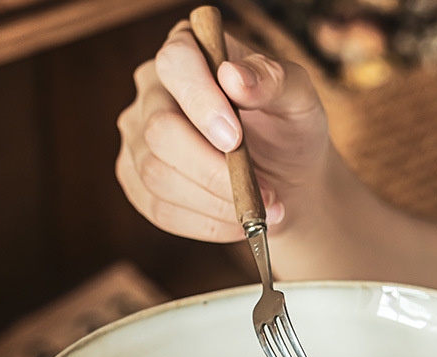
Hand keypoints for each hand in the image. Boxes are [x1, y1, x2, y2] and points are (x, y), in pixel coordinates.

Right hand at [116, 21, 330, 241]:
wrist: (286, 181)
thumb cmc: (288, 131)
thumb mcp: (298, 100)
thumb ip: (274, 80)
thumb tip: (235, 77)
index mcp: (190, 53)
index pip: (175, 62)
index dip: (200, 101)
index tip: (234, 139)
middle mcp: (154, 91)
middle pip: (160, 131)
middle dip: (214, 171)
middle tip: (262, 191)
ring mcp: (138, 139)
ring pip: (157, 176)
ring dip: (215, 203)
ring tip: (260, 210)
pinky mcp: (138, 182)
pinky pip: (159, 210)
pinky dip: (205, 224)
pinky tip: (237, 223)